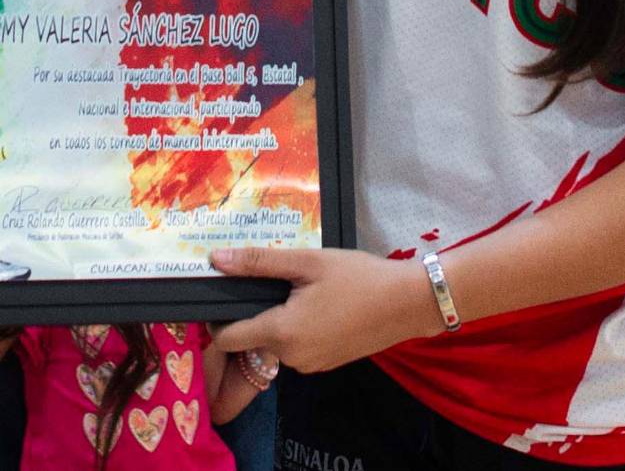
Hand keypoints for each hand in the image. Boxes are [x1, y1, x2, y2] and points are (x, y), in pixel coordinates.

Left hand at [206, 246, 438, 372]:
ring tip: (295, 286)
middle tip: (268, 279)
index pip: (227, 339)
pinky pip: (297, 347)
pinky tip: (315, 302)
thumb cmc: (358, 278)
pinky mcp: (326, 363)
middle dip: (253, 311)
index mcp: (282, 333)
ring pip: (275, 342)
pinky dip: (297, 328)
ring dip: (276, 318)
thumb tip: (216, 259)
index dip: (216, 320)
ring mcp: (311, 365)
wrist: (408, 303)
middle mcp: (292, 357)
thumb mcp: (307, 262)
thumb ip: (258, 262)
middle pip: (252, 338)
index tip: (221, 296)